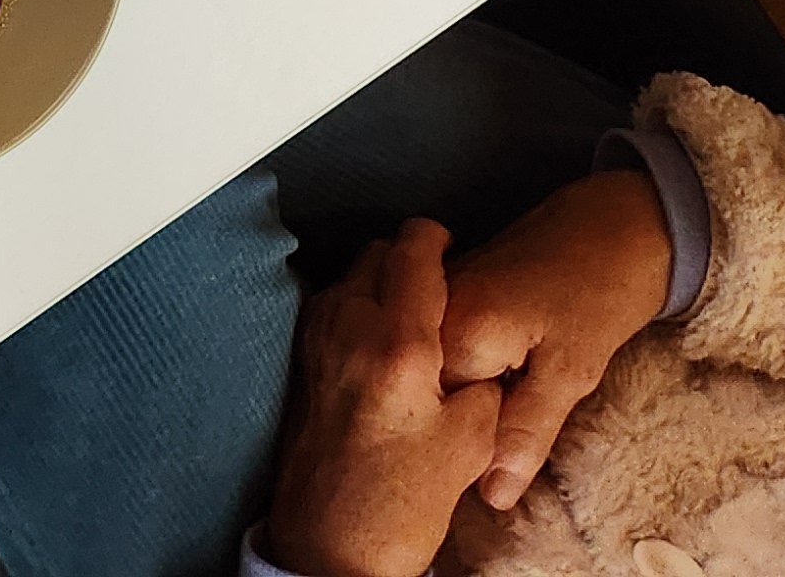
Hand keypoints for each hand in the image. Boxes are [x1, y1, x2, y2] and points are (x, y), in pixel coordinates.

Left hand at [263, 222, 504, 576]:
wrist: (331, 545)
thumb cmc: (402, 502)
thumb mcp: (468, 446)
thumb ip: (481, 390)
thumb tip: (475, 362)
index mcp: (396, 343)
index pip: (412, 253)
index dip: (434, 238)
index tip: (449, 243)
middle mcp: (347, 328)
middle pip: (376, 254)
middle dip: (408, 258)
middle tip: (440, 282)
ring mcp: (318, 342)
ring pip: (350, 277)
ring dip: (380, 281)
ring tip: (416, 317)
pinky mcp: (303, 363)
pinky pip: (332, 307)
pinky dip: (358, 307)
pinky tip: (382, 343)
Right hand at [439, 167, 675, 509]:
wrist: (618, 221)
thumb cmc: (601, 293)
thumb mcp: (571, 372)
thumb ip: (526, 433)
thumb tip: (493, 497)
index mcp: (454, 332)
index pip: (432, 416)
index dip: (460, 447)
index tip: (487, 458)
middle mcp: (430, 309)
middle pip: (425, 390)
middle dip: (458, 418)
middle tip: (509, 418)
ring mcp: (438, 294)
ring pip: (433, 367)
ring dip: (461, 392)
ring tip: (510, 393)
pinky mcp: (452, 287)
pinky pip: (442, 341)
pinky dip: (465, 365)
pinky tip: (501, 370)